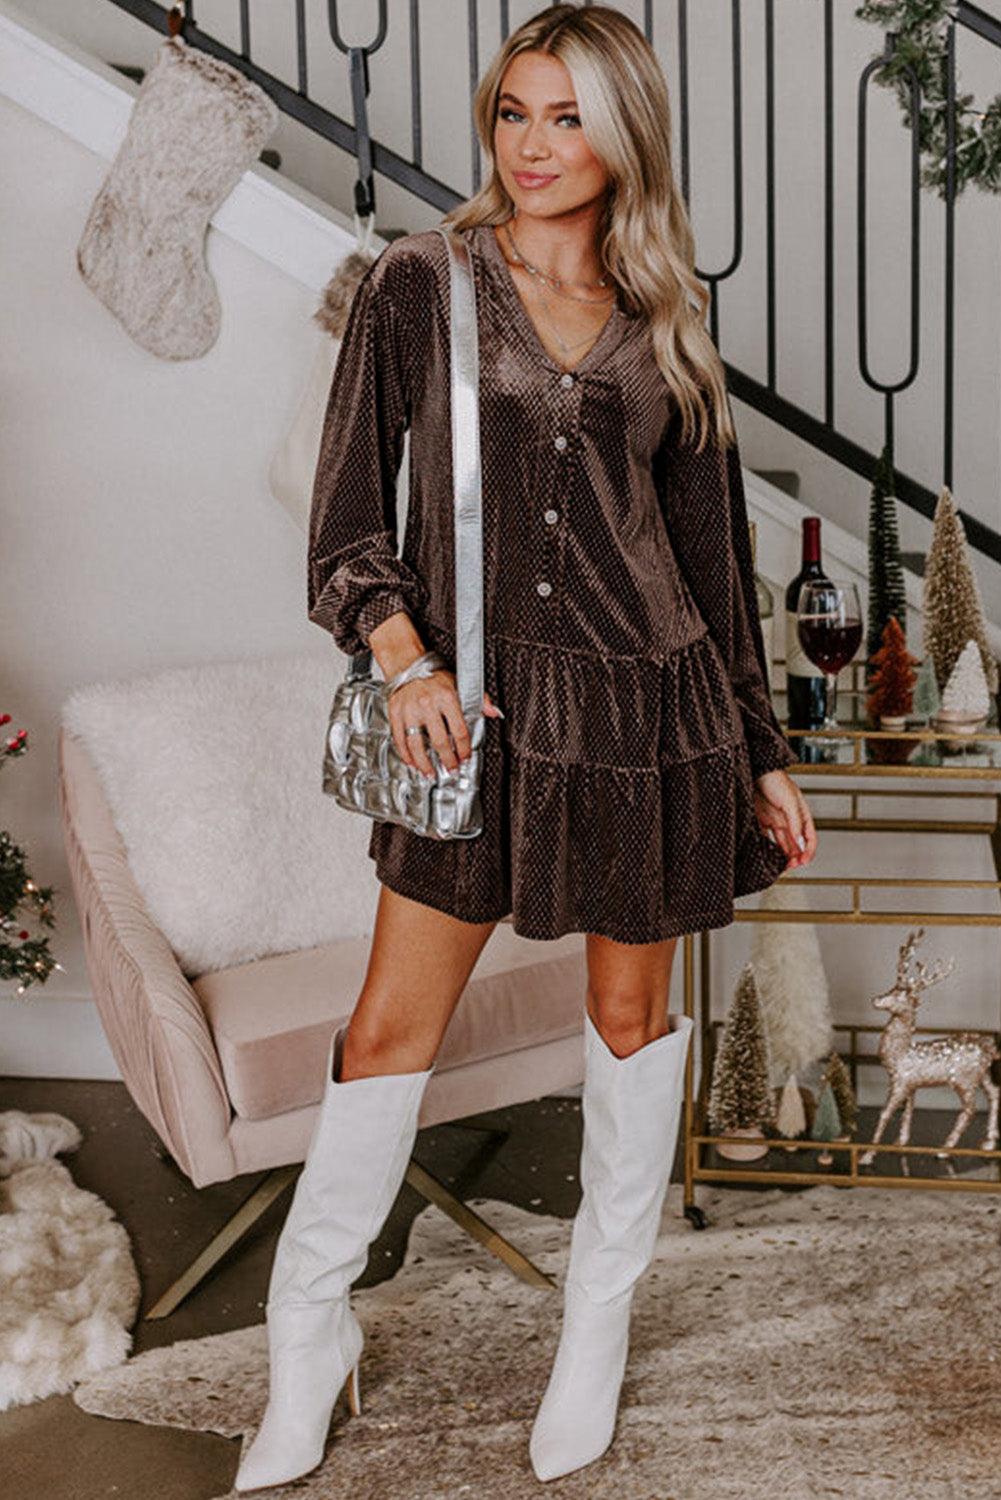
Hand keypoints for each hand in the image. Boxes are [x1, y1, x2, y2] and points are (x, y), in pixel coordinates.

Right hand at [388, 670, 503, 778]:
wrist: (408, 665)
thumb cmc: (433, 677)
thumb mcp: (459, 683)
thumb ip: (479, 699)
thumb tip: (493, 712)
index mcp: (446, 697)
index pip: (459, 731)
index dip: (463, 749)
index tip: (465, 757)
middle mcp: (427, 705)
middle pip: (439, 741)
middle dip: (447, 760)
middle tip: (451, 769)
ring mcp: (410, 710)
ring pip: (417, 744)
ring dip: (424, 763)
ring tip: (430, 772)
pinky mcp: (395, 714)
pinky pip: (400, 739)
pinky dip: (406, 754)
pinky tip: (412, 762)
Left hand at [753, 768, 816, 868]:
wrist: (754, 770)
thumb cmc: (774, 779)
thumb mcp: (790, 801)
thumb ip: (796, 823)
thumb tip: (800, 843)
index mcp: (801, 813)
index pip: (809, 836)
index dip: (808, 850)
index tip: (804, 862)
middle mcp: (789, 819)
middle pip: (796, 843)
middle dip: (796, 856)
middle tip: (791, 867)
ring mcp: (774, 820)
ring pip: (781, 843)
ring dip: (783, 855)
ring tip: (781, 864)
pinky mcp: (760, 820)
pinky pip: (765, 838)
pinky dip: (767, 847)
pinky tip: (766, 854)